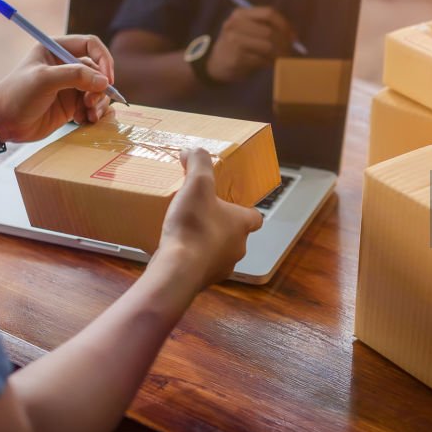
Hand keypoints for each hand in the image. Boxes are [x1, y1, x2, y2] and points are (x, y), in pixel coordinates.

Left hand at [0, 35, 115, 142]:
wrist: (3, 123)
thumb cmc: (18, 95)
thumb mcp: (44, 80)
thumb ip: (75, 76)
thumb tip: (104, 82)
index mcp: (56, 49)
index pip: (91, 45)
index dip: (103, 59)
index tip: (107, 79)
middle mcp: (66, 65)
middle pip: (98, 70)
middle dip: (100, 87)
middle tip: (90, 102)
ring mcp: (70, 85)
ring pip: (99, 90)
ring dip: (99, 103)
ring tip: (89, 115)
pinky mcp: (71, 104)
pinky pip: (93, 105)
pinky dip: (93, 113)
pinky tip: (83, 120)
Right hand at [150, 148, 263, 291]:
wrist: (178, 269)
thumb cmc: (194, 225)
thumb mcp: (197, 184)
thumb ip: (199, 163)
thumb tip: (193, 150)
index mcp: (242, 224)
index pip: (255, 216)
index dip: (243, 209)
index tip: (228, 202)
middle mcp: (238, 248)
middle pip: (235, 234)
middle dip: (220, 225)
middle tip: (200, 213)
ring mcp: (221, 267)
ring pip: (218, 252)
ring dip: (205, 243)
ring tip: (185, 231)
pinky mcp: (203, 281)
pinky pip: (200, 266)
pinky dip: (191, 258)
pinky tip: (176, 249)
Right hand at [206, 7, 293, 82]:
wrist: (214, 63)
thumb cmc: (237, 45)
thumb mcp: (246, 29)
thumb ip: (265, 26)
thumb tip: (292, 34)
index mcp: (240, 14)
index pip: (268, 13)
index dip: (284, 24)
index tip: (293, 36)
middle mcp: (235, 25)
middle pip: (269, 31)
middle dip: (284, 43)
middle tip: (289, 50)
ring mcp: (234, 41)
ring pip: (268, 46)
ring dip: (279, 54)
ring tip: (281, 58)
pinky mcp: (237, 58)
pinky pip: (261, 60)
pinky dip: (270, 63)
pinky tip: (269, 64)